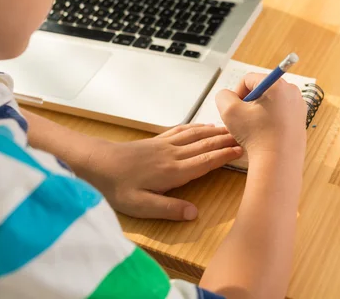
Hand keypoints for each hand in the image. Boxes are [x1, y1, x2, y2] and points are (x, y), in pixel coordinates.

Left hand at [81, 124, 242, 220]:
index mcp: (173, 172)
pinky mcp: (156, 141)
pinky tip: (202, 126)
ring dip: (214, 132)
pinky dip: (196, 127)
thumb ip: (169, 209)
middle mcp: (173, 155)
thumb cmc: (116, 186)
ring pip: (196, 135)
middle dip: (225, 140)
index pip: (206, 162)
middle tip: (244, 136)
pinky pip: (181, 131)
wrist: (95, 162)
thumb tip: (195, 213)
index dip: (224, 156)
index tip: (241, 150)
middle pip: (205, 145)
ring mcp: (164, 145)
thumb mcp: (140, 206)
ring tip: (230, 129)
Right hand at [215, 73, 306, 160]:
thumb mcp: (229, 111)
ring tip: (254, 128)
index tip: (235, 109)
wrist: (279, 161)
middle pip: (262, 89)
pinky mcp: (300, 120)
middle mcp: (292, 92)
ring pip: (271, 101)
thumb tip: (228, 95)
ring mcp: (298, 106)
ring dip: (258, 111)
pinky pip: (280, 113)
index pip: (249, 79)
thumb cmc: (257, 136)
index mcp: (277, 84)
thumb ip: (223, 96)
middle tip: (244, 119)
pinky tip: (264, 133)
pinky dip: (269, 119)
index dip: (237, 93)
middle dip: (249, 102)